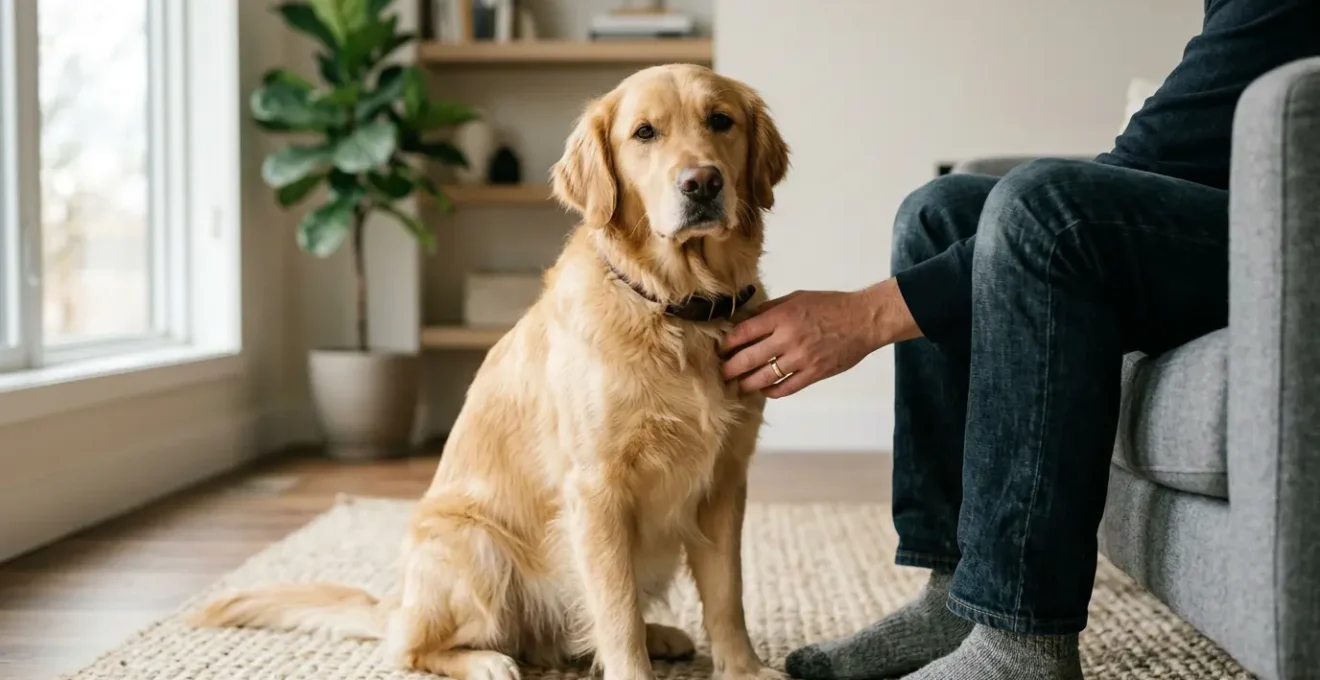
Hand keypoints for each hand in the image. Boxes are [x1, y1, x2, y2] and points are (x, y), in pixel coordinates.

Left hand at [719, 279, 917, 397]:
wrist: (863, 320)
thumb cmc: (830, 305)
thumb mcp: (797, 297)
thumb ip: (771, 309)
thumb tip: (747, 319)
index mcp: (782, 316)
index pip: (744, 332)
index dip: (727, 344)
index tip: (719, 349)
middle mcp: (788, 338)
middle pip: (748, 358)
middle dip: (730, 368)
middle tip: (721, 373)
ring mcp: (801, 359)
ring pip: (764, 378)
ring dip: (747, 384)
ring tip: (738, 386)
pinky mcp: (814, 373)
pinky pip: (786, 388)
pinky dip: (771, 392)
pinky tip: (764, 390)